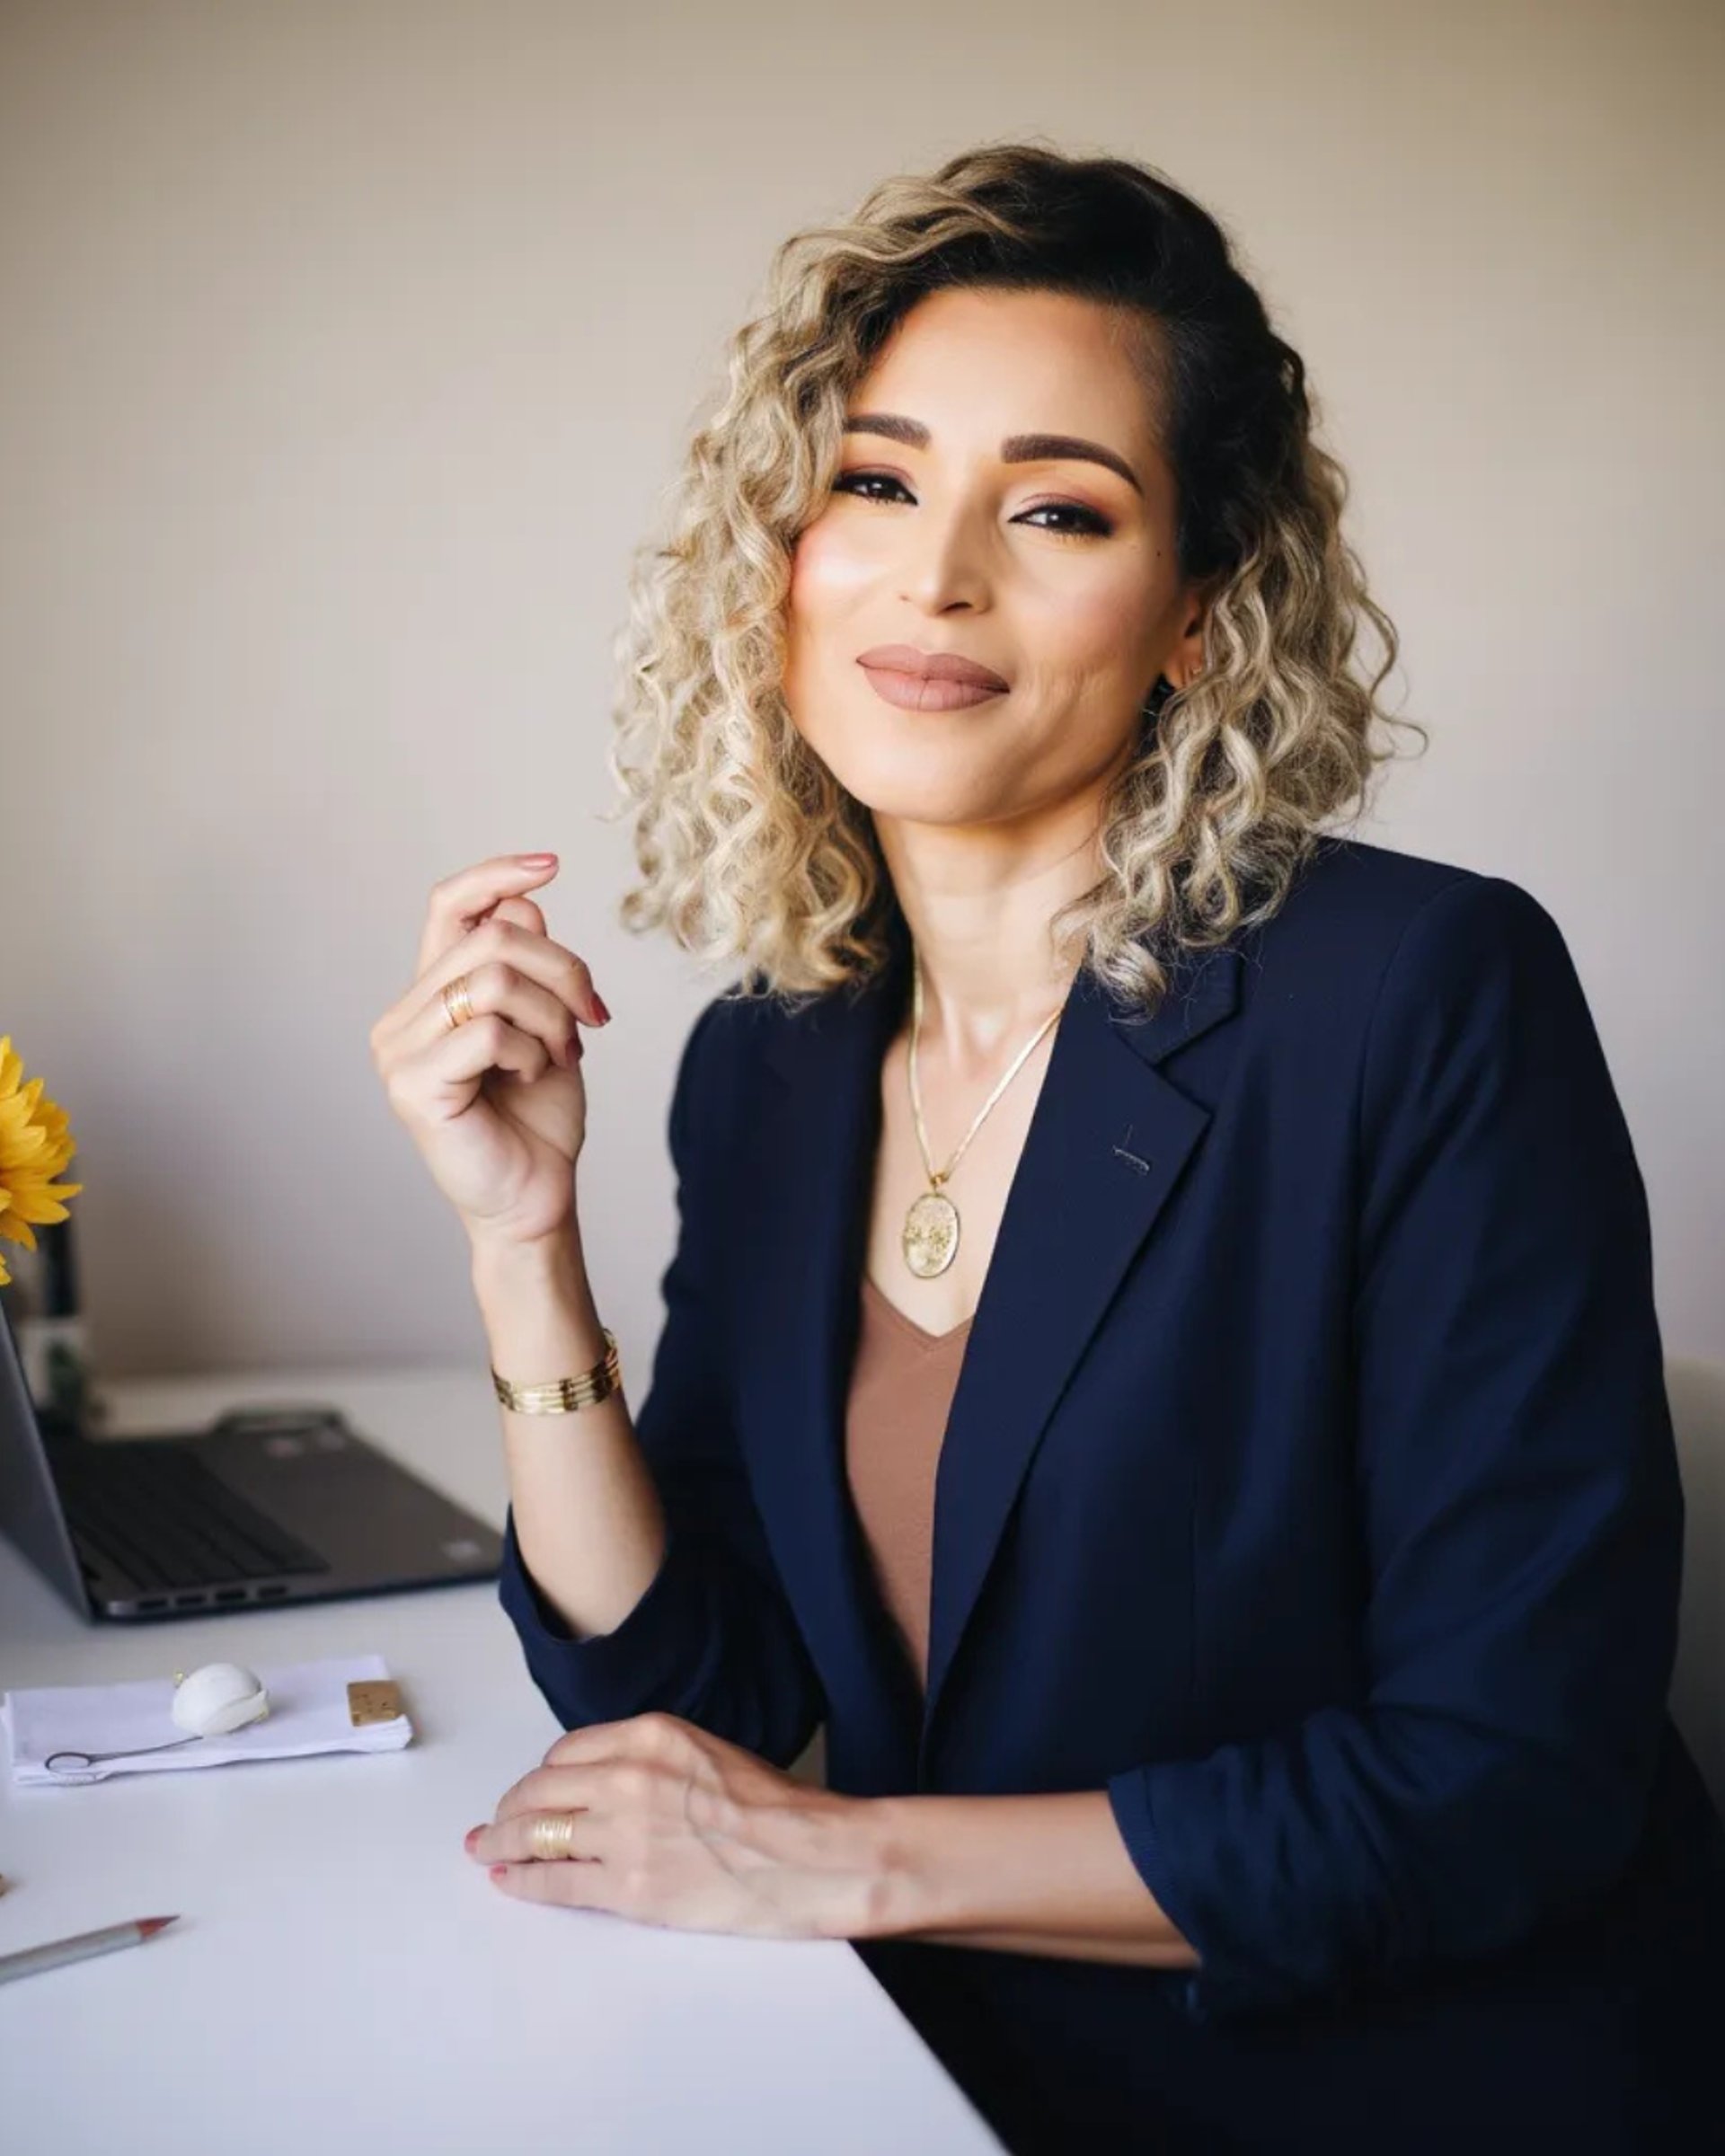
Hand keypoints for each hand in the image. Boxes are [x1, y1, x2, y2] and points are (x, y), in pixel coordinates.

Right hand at [368, 852, 610, 1248]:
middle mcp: (403, 1016)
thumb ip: (528, 968)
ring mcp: (399, 1051)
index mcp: (431, 994)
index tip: (552, 864)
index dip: (497, 875)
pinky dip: (532, 1051)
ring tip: (561, 1055)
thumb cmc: (537, 1119)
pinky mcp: (412, 1085)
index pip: (448, 906)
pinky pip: (490, 1030)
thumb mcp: (546, 1026)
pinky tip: (532, 1079)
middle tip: (593, 1017)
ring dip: (553, 1016)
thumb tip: (522, 905)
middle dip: (564, 970)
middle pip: (493, 940)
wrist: (536, 1198)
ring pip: (494, 980)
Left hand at [463, 1711, 881, 1941]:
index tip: (535, 1790)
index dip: (544, 1776)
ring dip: (505, 1843)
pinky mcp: (628, 1887)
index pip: (568, 1751)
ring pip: (537, 1833)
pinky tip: (511, 1881)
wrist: (808, 1856)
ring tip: (490, 1851)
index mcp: (650, 1734)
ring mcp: (624, 1833)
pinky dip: (524, 1882)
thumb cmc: (775, 1807)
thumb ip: (652, 1759)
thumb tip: (605, 1785)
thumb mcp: (707, 1751)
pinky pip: (555, 1883)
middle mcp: (627, 1775)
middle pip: (541, 1788)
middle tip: (495, 1823)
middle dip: (510, 1808)